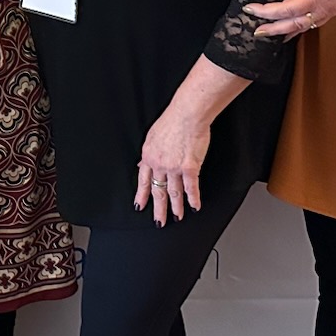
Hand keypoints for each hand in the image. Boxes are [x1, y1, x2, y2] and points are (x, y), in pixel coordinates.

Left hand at [134, 102, 209, 224]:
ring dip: (176, 207)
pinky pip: (191, 187)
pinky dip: (193, 199)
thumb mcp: (152, 135)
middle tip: (158, 221)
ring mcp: (174, 167)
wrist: (187, 114)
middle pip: (157, 191)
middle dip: (158, 208)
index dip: (141, 194)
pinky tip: (195, 206)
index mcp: (149, 155)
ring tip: (177, 217)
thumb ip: (149, 152)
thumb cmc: (173, 120)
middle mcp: (159, 164)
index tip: (140, 205)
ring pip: (173, 192)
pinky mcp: (190, 167)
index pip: (142, 180)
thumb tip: (143, 162)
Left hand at [247, 0, 335, 38]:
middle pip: (286, 10)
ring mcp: (321, 10)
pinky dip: (292, 34)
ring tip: (258, 31)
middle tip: (249, 8)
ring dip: (275, 29)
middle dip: (265, 11)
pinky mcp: (326, 16)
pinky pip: (307, 28)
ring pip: (295, 25)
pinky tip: (280, 37)